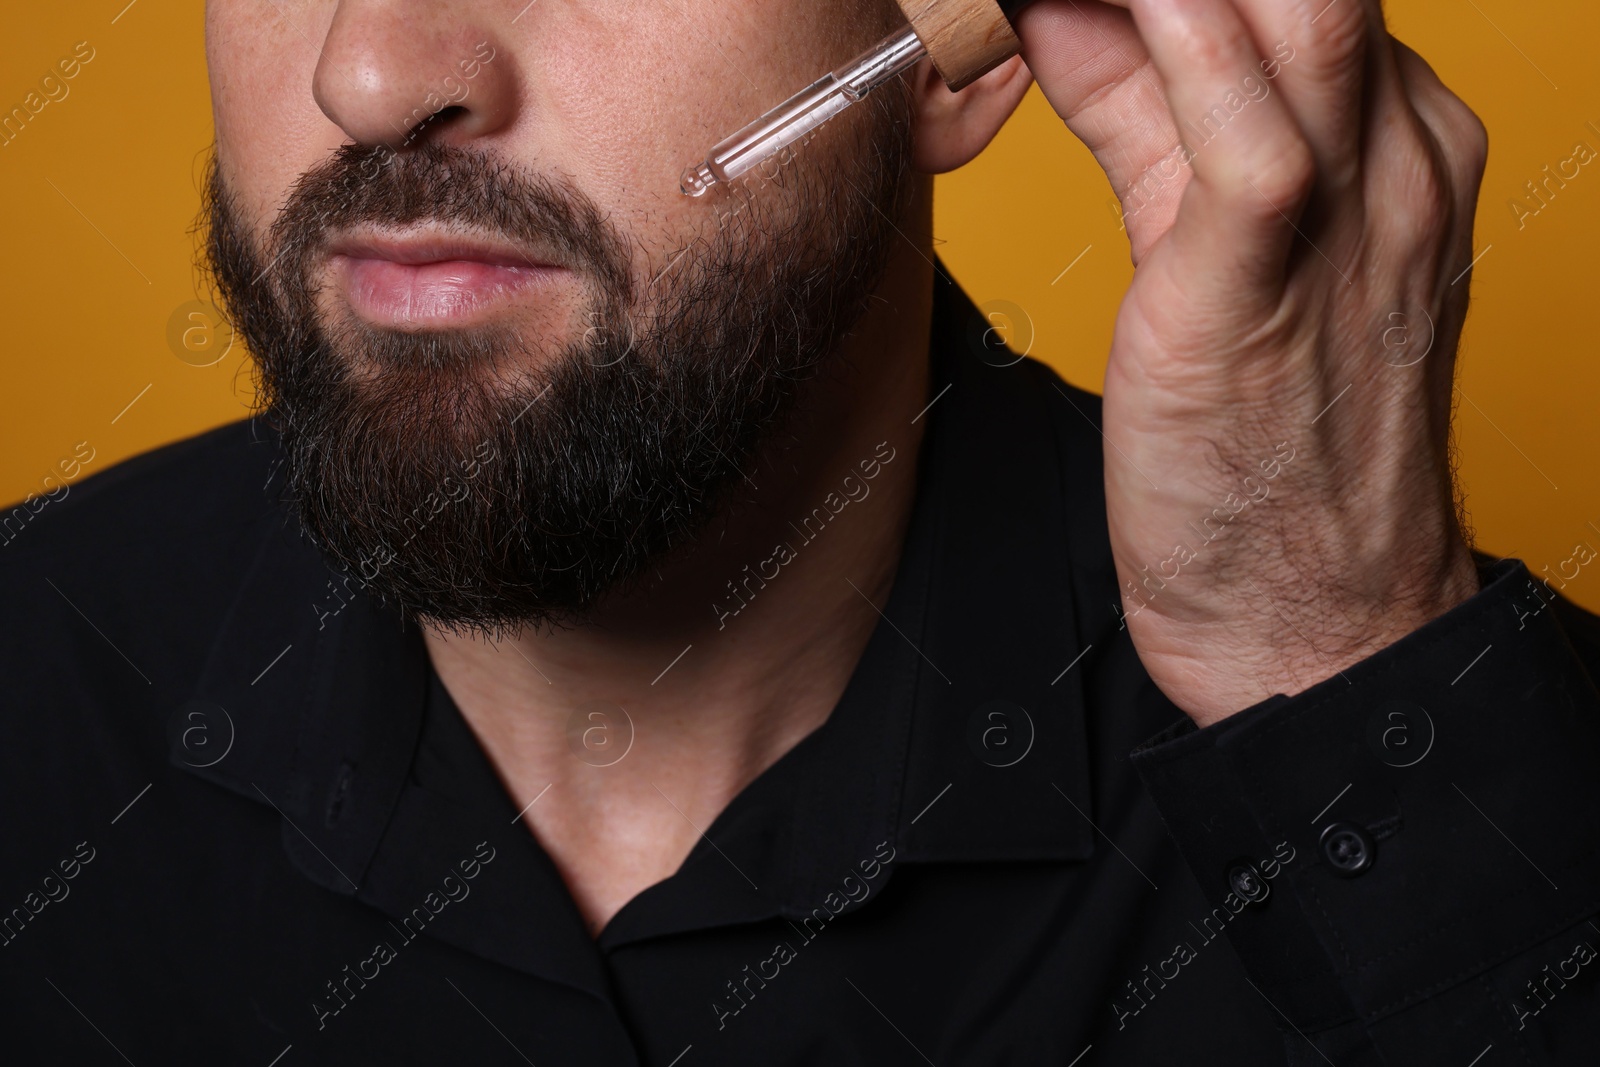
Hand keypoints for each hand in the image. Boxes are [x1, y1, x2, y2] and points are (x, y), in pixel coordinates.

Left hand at [1013, 0, 1484, 724]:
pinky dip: (1172, 63)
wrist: (1307, 614)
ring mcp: (1352, 221)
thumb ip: (1142, 116)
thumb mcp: (1200, 237)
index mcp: (1391, 138)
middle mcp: (1392, 157)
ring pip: (1298, 15)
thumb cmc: (1255, 437)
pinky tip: (1072, 25)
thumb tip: (1061, 10)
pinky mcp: (1270, 294)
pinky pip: (1250, 143)